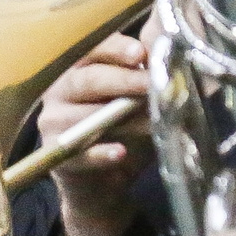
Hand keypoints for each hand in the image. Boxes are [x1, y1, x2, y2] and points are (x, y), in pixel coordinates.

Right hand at [43, 29, 153, 235]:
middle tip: (151, 84)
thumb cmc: (122, 133)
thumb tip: (183, 63)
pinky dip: (101, 154)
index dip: (116, 49)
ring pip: (84, 116)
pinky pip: (78, 153)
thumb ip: (150, 81)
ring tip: (150, 123)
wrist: (103, 186)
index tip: (140, 54)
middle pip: (87, 79)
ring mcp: (53, 123)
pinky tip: (120, 153)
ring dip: (121, 119)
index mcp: (80, 69)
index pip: (93, 50)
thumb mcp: (139, 103)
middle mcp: (60, 91)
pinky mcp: (56, 156)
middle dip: (123, 80)